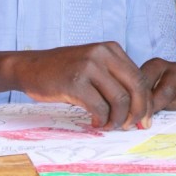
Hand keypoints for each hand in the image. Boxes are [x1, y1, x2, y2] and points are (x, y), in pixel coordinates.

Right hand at [9, 42, 151, 129]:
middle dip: (138, 111)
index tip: (145, 119)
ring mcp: (89, 66)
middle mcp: (103, 54)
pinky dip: (101, 119)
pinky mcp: (75, 82)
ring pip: (120, 99)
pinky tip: (96, 122)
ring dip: (118, 119)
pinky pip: (99, 107)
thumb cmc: (64, 71)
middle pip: (136, 86)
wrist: (30, 67)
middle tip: (132, 126)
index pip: (140, 77)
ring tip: (109, 125)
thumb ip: (114, 78)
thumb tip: (139, 106)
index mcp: (112, 49)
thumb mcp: (94, 65)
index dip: (146, 101)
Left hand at [141, 59, 175, 116]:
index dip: (141, 102)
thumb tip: (127, 117)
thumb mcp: (145, 90)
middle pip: (166, 91)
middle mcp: (175, 67)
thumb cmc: (158, 91)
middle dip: (158, 108)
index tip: (136, 117)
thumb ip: (138, 99)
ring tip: (171, 109)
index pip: (146, 82)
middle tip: (151, 119)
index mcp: (156, 65)